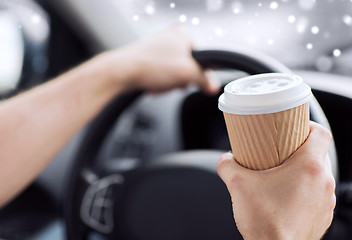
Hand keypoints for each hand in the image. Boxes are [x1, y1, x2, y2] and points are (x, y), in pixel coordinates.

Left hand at [102, 28, 219, 93]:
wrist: (121, 72)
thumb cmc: (150, 66)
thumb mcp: (187, 73)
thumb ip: (204, 80)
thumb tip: (213, 86)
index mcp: (181, 35)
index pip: (200, 58)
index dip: (197, 73)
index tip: (192, 81)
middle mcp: (168, 39)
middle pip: (185, 68)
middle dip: (179, 80)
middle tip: (172, 82)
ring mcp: (156, 49)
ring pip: (172, 74)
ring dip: (167, 84)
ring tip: (159, 84)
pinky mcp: (146, 60)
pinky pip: (160, 76)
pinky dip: (157, 83)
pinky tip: (152, 86)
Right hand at [217, 122, 335, 239]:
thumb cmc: (264, 222)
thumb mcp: (237, 184)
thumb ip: (227, 165)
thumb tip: (225, 159)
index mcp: (309, 168)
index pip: (321, 133)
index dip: (309, 125)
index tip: (296, 127)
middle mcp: (323, 182)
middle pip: (318, 153)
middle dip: (300, 148)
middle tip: (281, 149)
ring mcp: (325, 201)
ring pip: (319, 174)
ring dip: (303, 169)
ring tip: (281, 173)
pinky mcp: (322, 216)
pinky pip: (317, 193)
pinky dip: (304, 188)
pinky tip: (285, 194)